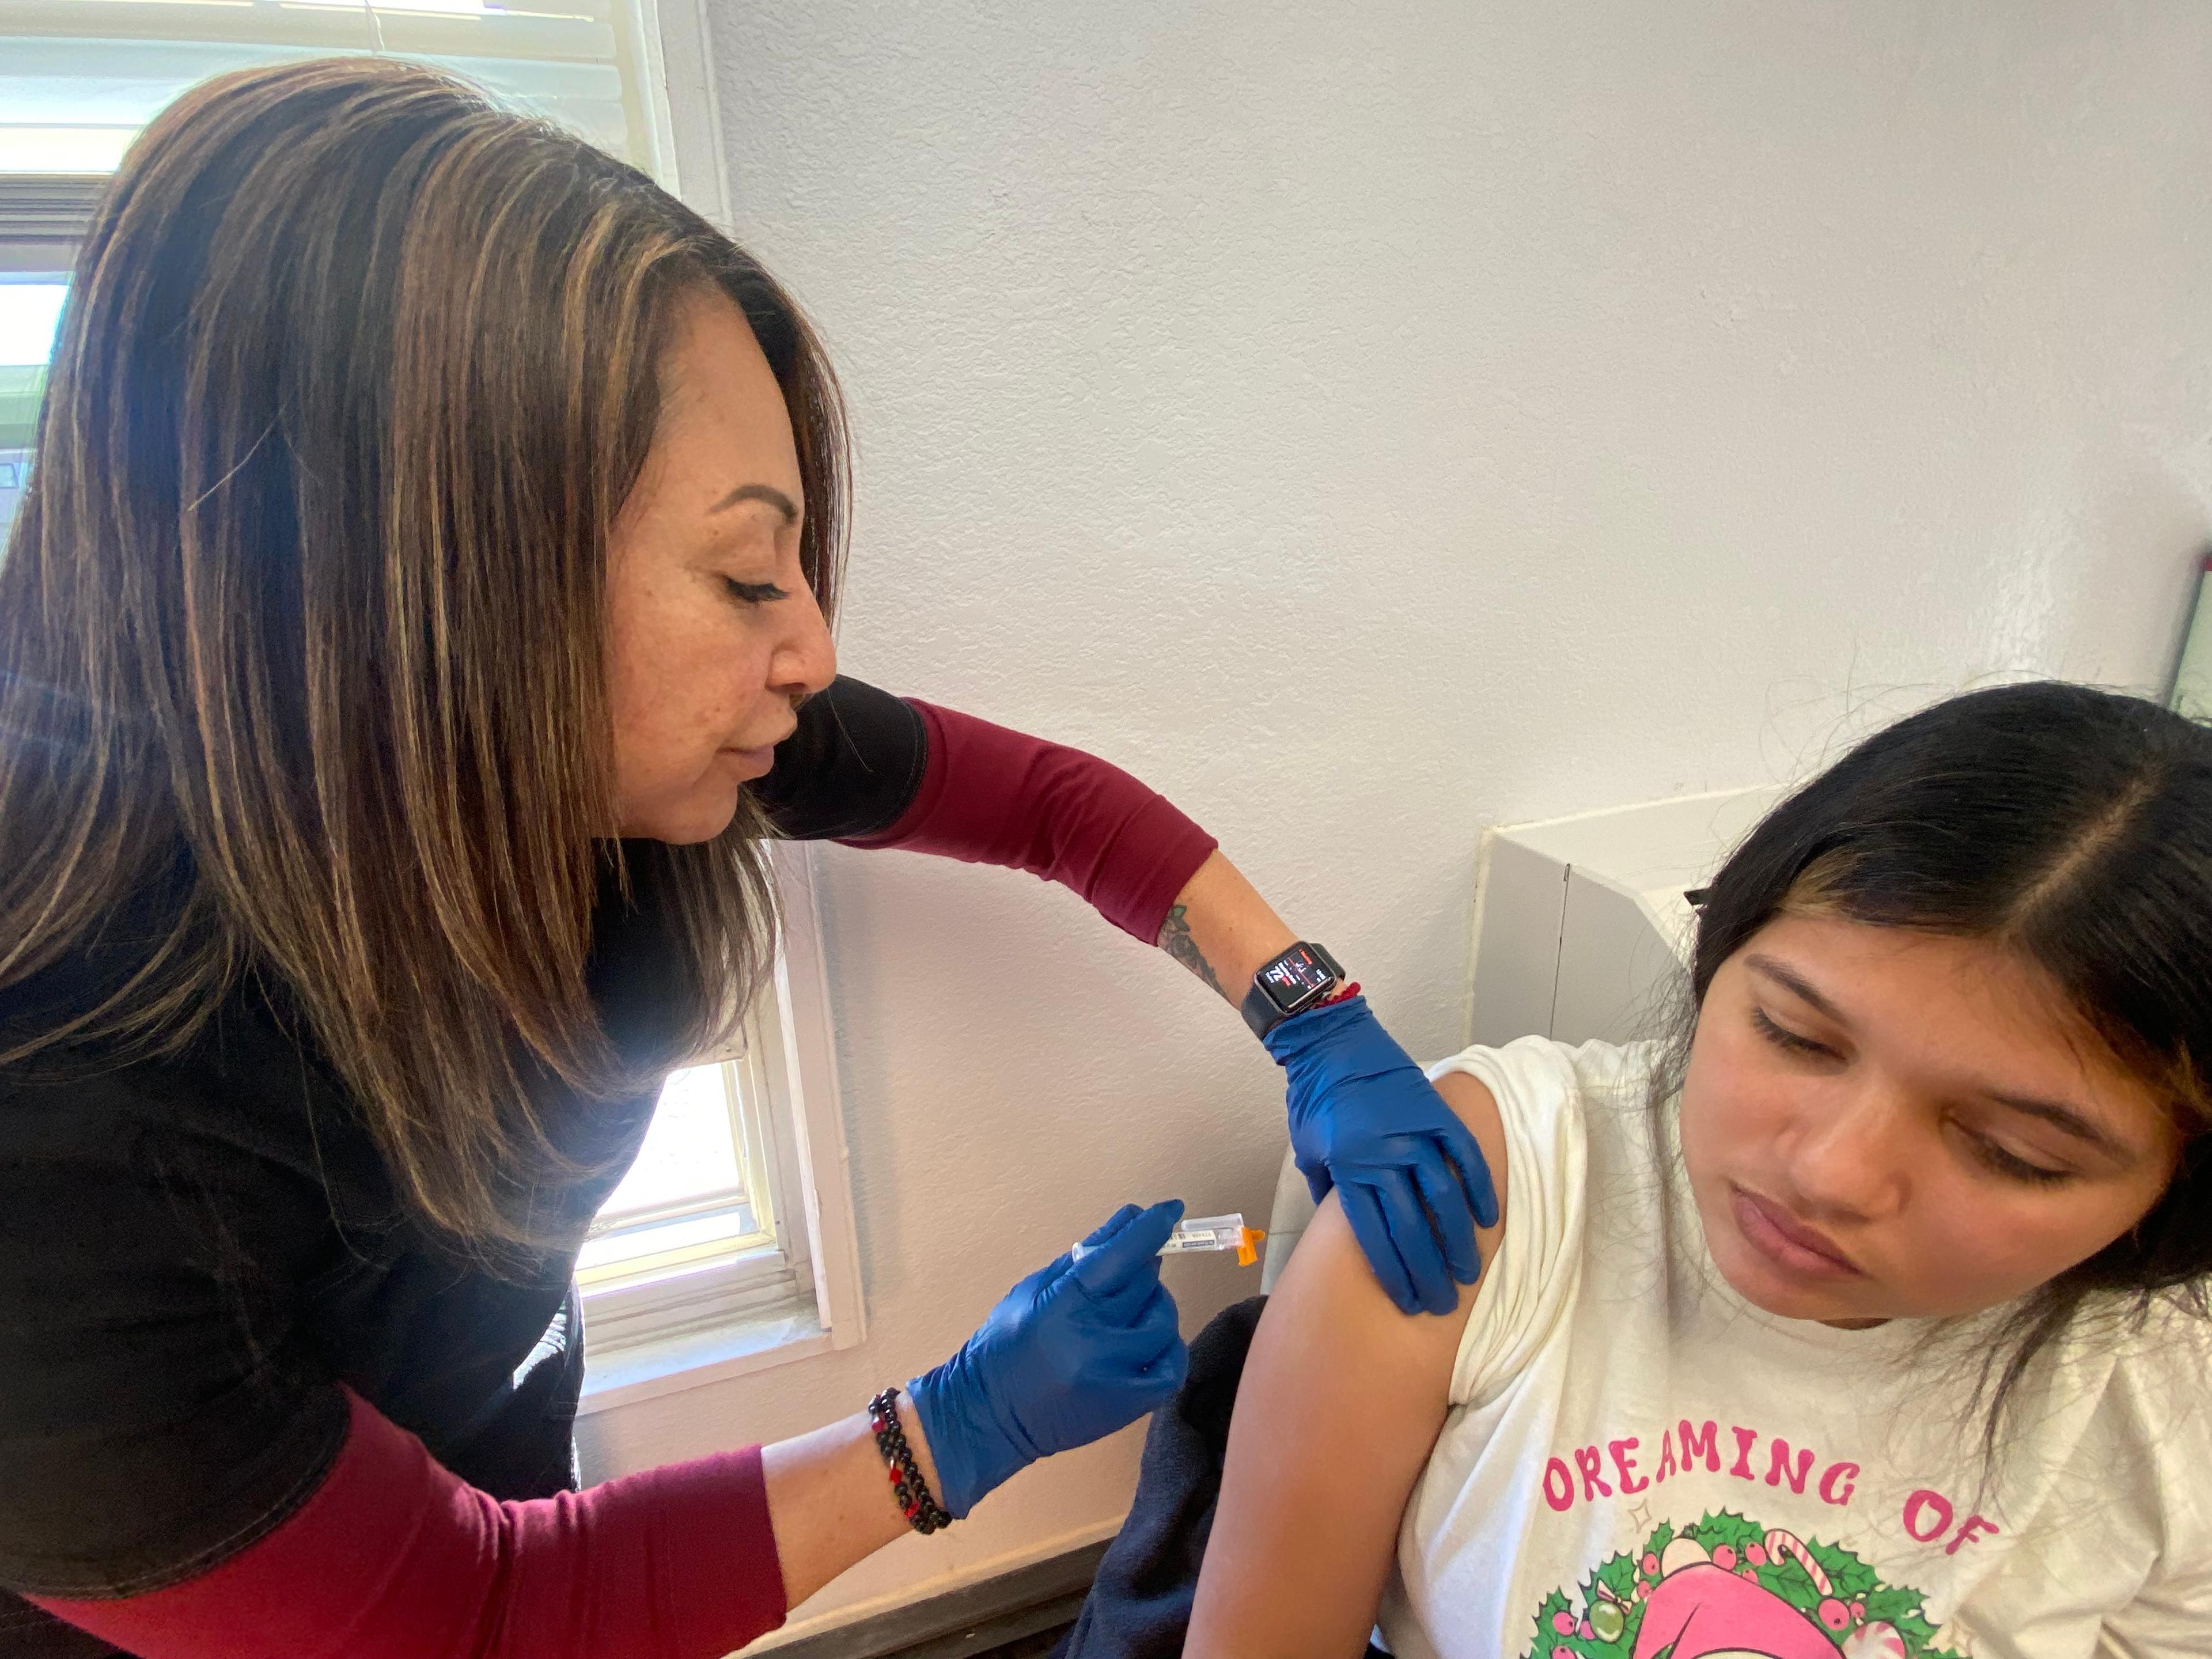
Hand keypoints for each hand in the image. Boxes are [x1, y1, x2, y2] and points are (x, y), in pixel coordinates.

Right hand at [906, 1199, 1187, 1516]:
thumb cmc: (1004, 1347)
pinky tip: (1149, 1342)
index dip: (1149, 1229)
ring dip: (1154, 1306)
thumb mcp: (1032, 1291)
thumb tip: (1127, 1222)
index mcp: (1061, 1307)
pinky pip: (1171, 1366)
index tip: (1170, 1209)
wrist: (989, 1417)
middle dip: (1141, 1268)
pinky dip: (1168, 1347)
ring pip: (1162, 1320)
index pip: (1118, 1257)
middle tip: (1128, 1270)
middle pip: (1143, 1284)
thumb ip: (1080, 1259)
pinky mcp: (1128, 1406)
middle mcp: (1091, 1342)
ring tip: (1131, 1310)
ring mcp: (1114, 1377)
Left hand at [1266, 995, 1498, 1315]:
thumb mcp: (1308, 1151)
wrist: (1331, 1042)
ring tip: (1469, 1273)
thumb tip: (1349, 1231)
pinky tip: (1488, 1219)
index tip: (1409, 1303)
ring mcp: (1413, 1132)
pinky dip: (1479, 1187)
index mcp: (1349, 1170)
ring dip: (1459, 1241)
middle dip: (1429, 1273)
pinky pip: (1464, 1156)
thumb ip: (1330, 1192)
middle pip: (1412, 1228)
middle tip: (1444, 1303)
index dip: (1395, 1275)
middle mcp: (1384, 1156)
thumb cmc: (1314, 1099)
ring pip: (1443, 1198)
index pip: (1376, 1237)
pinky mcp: (1435, 1112)